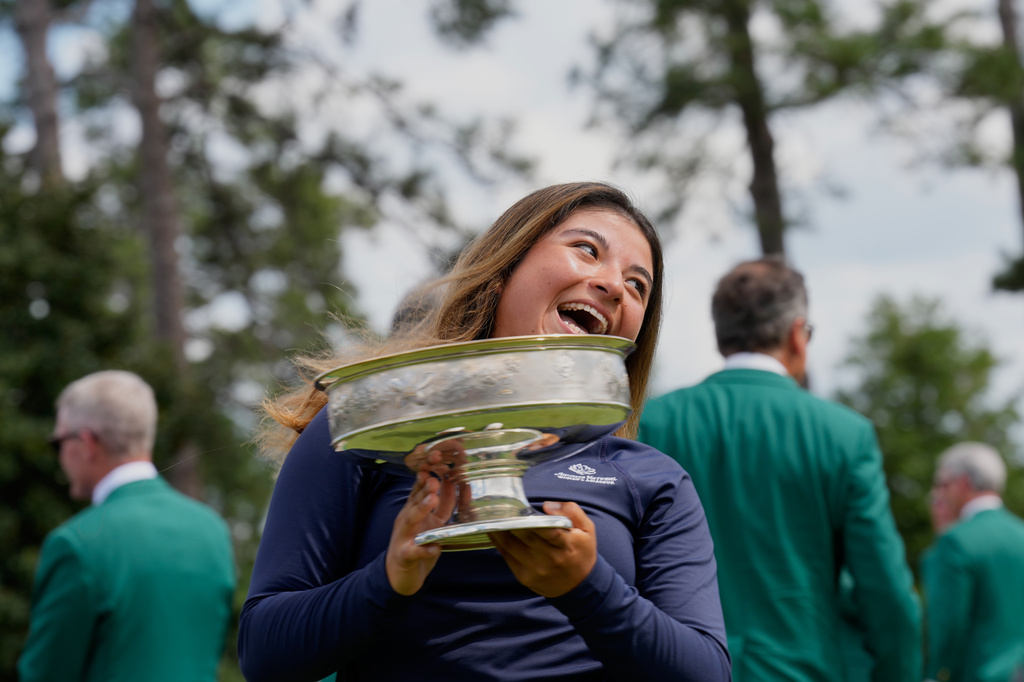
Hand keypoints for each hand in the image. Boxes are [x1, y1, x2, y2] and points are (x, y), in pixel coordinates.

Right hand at [385, 450, 456, 594]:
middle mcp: (407, 520)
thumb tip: (456, 483)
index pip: (420, 489)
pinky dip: (424, 549)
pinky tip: (435, 548)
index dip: (427, 475)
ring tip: (431, 501)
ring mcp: (403, 536)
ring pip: (411, 520)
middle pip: (415, 500)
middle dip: (425, 489)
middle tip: (434, 478)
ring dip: (421, 510)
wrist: (398, 575)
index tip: (435, 461)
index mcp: (414, 510)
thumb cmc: (416, 544)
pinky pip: (414, 551)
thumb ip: (442, 505)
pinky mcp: (405, 555)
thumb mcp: (432, 522)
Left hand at [490, 501, 596, 597]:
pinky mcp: (525, 577)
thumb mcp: (587, 529)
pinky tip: (494, 531)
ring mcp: (536, 570)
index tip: (518, 507)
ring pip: (512, 547)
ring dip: (499, 531)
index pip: (549, 531)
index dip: (533, 520)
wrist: (579, 586)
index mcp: (567, 545)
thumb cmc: (581, 552)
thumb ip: (572, 511)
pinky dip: (498, 544)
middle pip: (526, 537)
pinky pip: (507, 557)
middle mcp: (550, 559)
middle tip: (498, 507)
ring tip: (490, 517)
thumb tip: (547, 506)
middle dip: (511, 522)